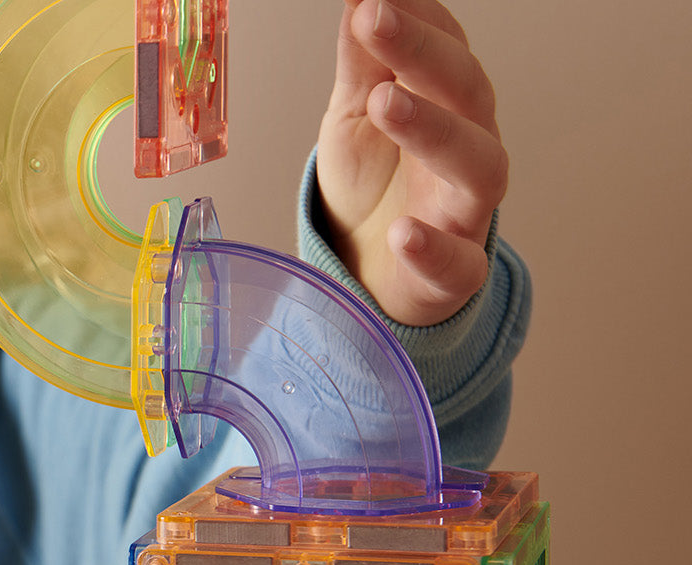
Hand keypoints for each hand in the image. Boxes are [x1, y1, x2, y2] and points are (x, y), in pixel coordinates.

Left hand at [316, 0, 506, 326]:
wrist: (370, 270)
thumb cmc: (372, 182)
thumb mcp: (355, 113)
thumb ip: (362, 57)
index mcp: (447, 100)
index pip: (445, 45)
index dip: (417, 14)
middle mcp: (468, 144)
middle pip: (464, 92)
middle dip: (422, 53)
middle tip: (374, 18)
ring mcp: (465, 208)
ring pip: (476, 165)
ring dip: (434, 130)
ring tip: (384, 102)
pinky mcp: (453, 272)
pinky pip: (456, 263)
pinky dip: (432, 248)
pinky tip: (404, 233)